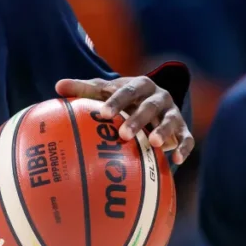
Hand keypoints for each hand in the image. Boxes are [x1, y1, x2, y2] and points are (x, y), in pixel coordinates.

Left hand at [55, 76, 194, 164]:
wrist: (151, 102)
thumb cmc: (121, 98)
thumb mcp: (105, 91)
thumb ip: (84, 89)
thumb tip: (58, 86)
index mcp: (140, 85)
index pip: (127, 90)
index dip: (117, 101)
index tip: (104, 113)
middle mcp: (160, 97)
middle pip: (150, 106)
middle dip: (139, 119)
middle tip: (124, 135)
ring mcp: (173, 113)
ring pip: (171, 120)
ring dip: (164, 131)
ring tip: (154, 144)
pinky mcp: (183, 130)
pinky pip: (187, 139)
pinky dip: (183, 148)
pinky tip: (176, 161)